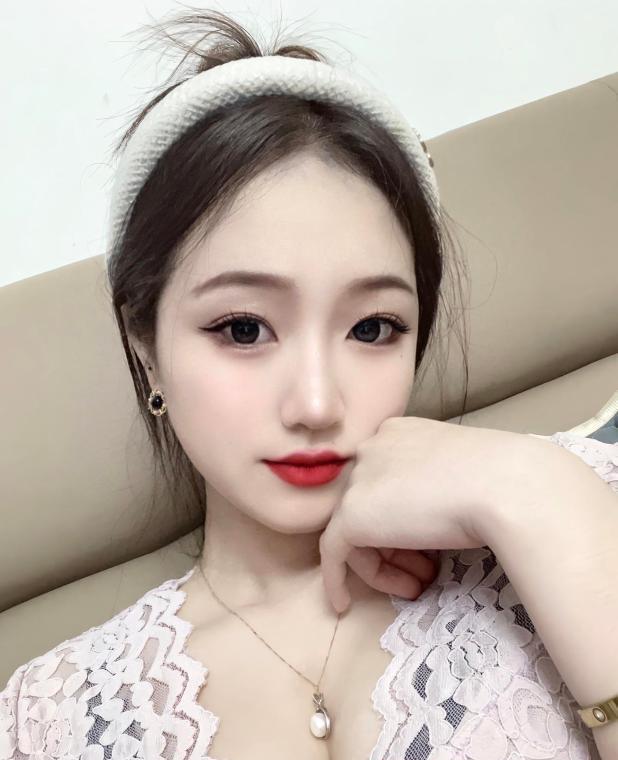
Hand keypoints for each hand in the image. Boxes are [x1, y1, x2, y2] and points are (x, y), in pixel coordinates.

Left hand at [319, 415, 533, 612]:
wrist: (506, 486)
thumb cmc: (499, 478)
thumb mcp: (460, 473)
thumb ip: (432, 484)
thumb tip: (428, 514)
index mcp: (398, 433)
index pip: (386, 483)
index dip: (403, 521)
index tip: (429, 548)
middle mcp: (371, 448)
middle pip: (370, 507)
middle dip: (395, 547)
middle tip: (426, 574)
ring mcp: (358, 480)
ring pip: (355, 532)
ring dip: (384, 567)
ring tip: (419, 587)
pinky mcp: (350, 514)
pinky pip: (333, 552)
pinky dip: (336, 579)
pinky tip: (344, 604)